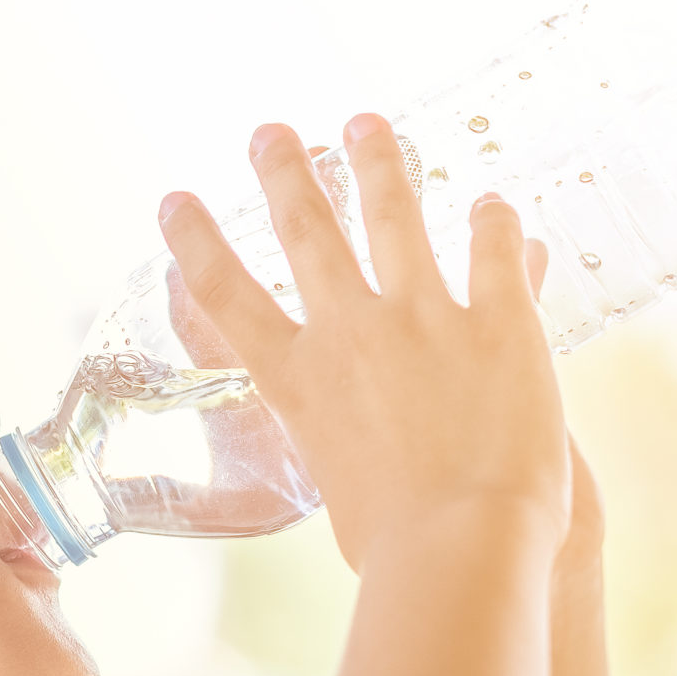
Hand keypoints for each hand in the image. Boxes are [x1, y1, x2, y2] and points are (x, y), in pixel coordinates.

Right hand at [159, 115, 570, 570]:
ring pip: (395, 216)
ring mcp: (425, 318)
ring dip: (380, 163)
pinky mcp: (500, 322)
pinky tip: (494, 203)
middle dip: (285, 173)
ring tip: (368, 123)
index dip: (197, 241)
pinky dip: (494, 223)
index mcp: (299, 381)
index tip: (176, 201)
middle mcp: (351, 334)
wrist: (463, 549)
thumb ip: (344, 444)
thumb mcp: (339, 490)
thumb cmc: (396, 552)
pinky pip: (495, 251)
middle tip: (271, 132)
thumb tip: (354, 446)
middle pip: (306, 232)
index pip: (228, 296)